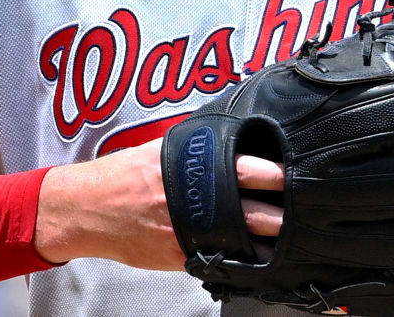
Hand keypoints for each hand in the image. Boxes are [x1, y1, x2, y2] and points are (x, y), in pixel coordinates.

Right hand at [34, 138, 283, 269]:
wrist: (87, 208)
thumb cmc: (126, 173)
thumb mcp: (165, 147)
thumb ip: (201, 145)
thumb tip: (235, 134)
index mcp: (194, 168)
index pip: (249, 170)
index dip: (278, 175)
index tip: (300, 174)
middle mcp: (195, 201)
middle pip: (255, 211)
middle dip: (284, 213)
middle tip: (307, 210)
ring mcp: (190, 233)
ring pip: (244, 241)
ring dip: (269, 239)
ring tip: (292, 233)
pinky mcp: (182, 257)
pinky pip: (222, 260)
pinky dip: (243, 258)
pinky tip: (261, 255)